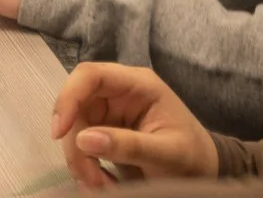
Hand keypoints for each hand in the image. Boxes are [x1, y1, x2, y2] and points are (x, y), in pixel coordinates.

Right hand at [51, 63, 217, 188]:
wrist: (203, 171)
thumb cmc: (193, 157)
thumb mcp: (167, 153)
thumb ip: (130, 145)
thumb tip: (84, 139)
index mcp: (138, 84)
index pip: (91, 75)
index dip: (68, 98)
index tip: (58, 132)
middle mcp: (118, 92)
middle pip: (77, 106)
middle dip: (76, 143)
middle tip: (88, 177)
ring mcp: (109, 110)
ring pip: (75, 127)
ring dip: (80, 159)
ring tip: (100, 186)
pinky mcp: (104, 129)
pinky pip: (81, 143)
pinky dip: (85, 164)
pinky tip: (101, 181)